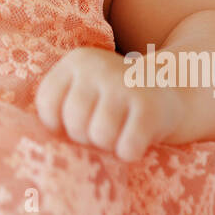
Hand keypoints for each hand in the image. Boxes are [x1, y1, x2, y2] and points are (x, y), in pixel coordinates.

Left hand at [34, 47, 187, 161]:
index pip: (47, 102)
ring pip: (100, 135)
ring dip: (109, 145)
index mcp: (77, 61)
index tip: (74, 123)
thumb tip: (43, 143)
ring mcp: (126, 83)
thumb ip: (61, 105)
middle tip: (102, 130)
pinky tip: (136, 141)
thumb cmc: (115, 99)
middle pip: (74, 122)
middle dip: (85, 137)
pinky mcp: (150, 105)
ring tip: (119, 133)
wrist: (171, 88)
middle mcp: (99, 66)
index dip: (57, 124)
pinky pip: (128, 146)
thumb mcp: (85, 89)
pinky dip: (129, 152)